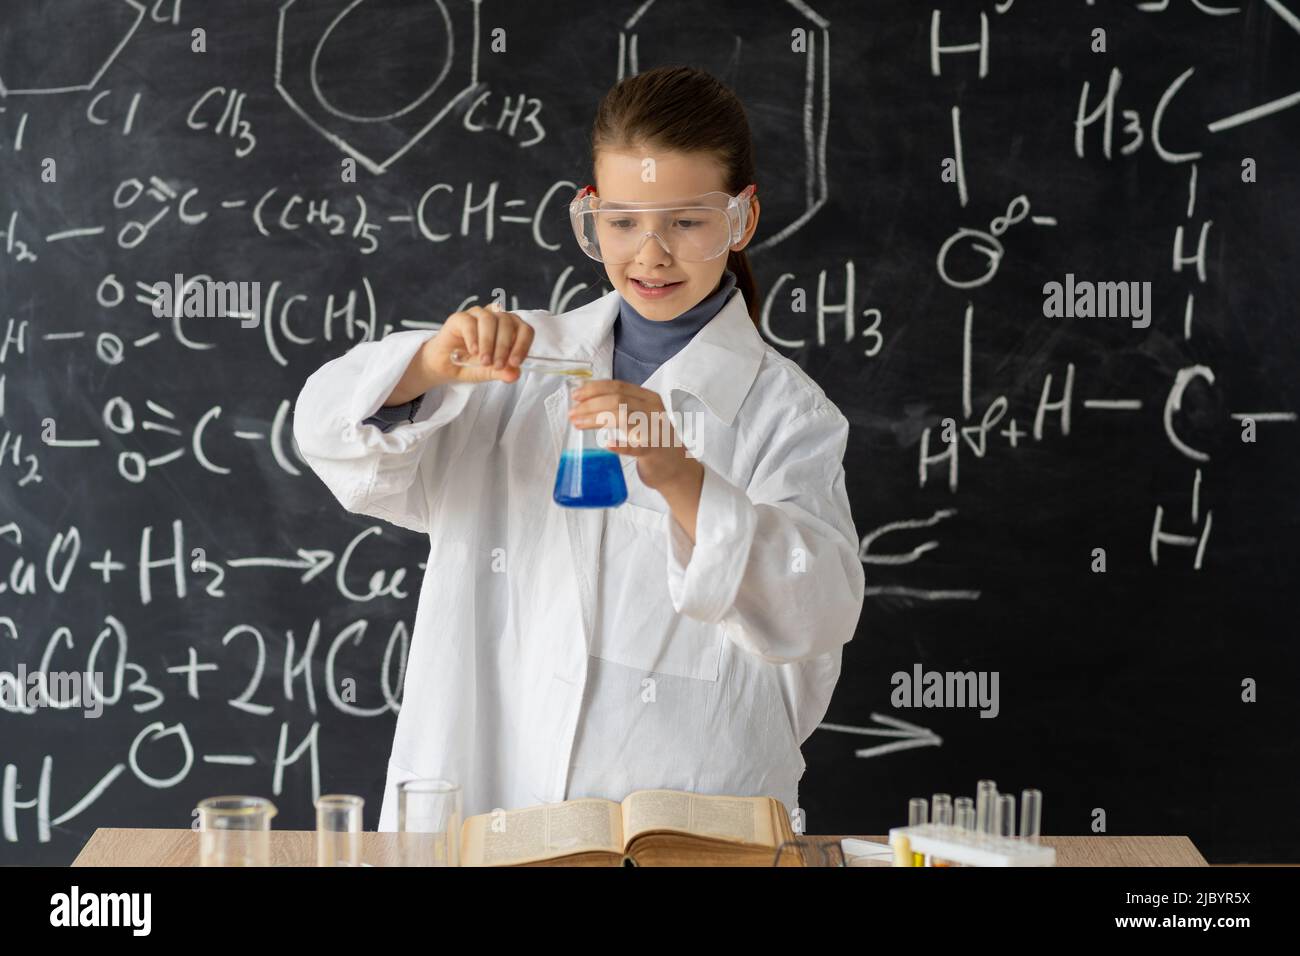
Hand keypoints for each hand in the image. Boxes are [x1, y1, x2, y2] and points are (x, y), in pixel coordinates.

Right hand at [423, 302, 534, 385]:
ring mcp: (477, 315)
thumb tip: (515, 374)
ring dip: (488, 342)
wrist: (445, 366)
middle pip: (507, 322)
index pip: (524, 329)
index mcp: (509, 328)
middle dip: (504, 346)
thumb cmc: (471, 365)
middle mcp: (495, 317)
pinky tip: (473, 352)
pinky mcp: (460, 318)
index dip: (523, 345)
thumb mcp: (490, 372)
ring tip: (484, 361)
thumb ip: (502, 372)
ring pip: (489, 320)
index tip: (515, 362)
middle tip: (497, 365)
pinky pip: (470, 322)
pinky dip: (473, 338)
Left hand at [567, 379, 703, 492]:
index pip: (619, 387)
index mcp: (649, 399)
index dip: (595, 389)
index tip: (577, 395)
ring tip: (578, 423)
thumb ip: (622, 407)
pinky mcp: (653, 452)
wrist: (676, 467)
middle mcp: (653, 411)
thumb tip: (587, 403)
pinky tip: (607, 445)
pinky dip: (620, 446)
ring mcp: (654, 431)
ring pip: (622, 418)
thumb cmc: (653, 441)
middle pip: (617, 400)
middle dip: (590, 404)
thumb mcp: (642, 416)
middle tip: (573, 412)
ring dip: (595, 419)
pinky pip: (636, 447)